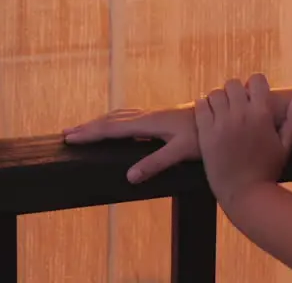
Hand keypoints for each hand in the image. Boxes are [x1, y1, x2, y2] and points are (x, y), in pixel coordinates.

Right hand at [63, 105, 198, 183]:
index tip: (68, 137)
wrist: (225, 113)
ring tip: (86, 128)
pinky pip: (130, 118)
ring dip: (101, 122)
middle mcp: (149, 116)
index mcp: (149, 123)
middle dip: (89, 127)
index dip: (90, 134)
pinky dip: (115, 122)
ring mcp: (155, 115)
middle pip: (112, 120)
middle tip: (66, 133)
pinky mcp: (162, 118)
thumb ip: (156, 163)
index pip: (112, 128)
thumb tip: (129, 177)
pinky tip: (118, 126)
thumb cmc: (206, 134)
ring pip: (121, 117)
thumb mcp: (182, 151)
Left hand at [195, 74, 291, 208]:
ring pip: (215, 93)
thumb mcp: (286, 146)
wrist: (245, 194)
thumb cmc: (268, 171)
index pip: (256, 79)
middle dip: (236, 91)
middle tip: (237, 105)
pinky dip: (204, 107)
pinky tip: (210, 118)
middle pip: (233, 84)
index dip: (255, 85)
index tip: (253, 96)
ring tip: (222, 112)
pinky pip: (200, 106)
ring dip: (219, 99)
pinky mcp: (205, 133)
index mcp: (262, 114)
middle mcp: (241, 114)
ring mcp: (221, 123)